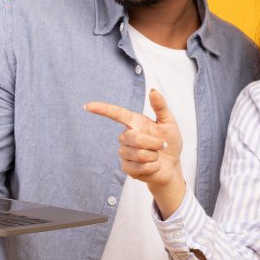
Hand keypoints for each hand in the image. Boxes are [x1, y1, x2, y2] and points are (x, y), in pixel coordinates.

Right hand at [85, 89, 186, 217]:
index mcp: (134, 122)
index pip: (116, 114)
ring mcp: (125, 153)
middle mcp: (126, 136)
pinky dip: (153, 166)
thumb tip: (153, 91)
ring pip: (139, 153)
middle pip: (135, 138)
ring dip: (154, 155)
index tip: (88, 106)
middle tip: (162, 145)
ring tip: (156, 156)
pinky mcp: (126, 168)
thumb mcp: (169, 122)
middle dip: (153, 143)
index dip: (102, 109)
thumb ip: (161, 107)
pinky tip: (154, 166)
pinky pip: (140, 166)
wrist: (171, 166)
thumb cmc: (169, 142)